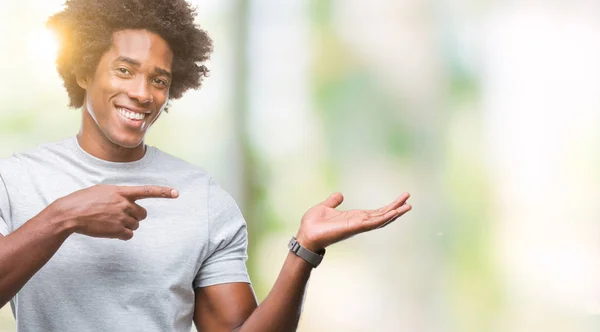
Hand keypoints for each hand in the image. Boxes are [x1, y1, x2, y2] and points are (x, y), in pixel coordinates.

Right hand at [51, 184, 178, 240]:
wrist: (69, 214)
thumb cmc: (83, 201)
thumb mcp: (102, 190)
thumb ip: (118, 194)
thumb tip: (127, 201)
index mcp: (121, 191)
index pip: (146, 190)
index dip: (163, 192)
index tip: (176, 193)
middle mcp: (124, 203)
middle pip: (143, 214)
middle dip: (135, 216)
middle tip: (120, 216)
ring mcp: (121, 217)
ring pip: (136, 225)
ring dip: (127, 226)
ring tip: (110, 222)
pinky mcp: (117, 230)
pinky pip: (129, 235)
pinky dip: (123, 235)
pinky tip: (110, 231)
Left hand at [295, 192, 410, 250]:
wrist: (305, 234)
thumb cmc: (313, 224)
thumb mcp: (324, 207)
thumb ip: (333, 201)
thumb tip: (340, 194)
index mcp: (354, 217)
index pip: (376, 212)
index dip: (388, 207)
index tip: (400, 200)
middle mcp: (359, 222)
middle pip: (382, 215)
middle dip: (396, 208)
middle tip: (409, 200)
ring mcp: (358, 226)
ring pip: (381, 219)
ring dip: (394, 213)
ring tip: (408, 206)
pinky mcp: (354, 227)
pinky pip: (372, 223)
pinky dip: (383, 218)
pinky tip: (394, 213)